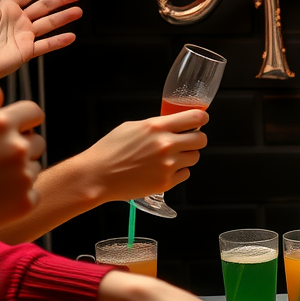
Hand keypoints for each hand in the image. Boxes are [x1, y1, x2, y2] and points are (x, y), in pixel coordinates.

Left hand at [0, 0, 82, 83]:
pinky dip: (59, 42)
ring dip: (64, 17)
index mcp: (4, 9)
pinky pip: (46, 46)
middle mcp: (17, 22)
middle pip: (44, 7)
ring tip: (78, 11)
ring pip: (49, 24)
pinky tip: (70, 36)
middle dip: (61, 0)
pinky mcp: (26, 52)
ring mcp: (23, 37)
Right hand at [0, 85, 44, 233]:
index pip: (34, 112)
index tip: (15, 128)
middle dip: (22, 146)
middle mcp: (17, 147)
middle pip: (37, 141)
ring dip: (20, 170)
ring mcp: (24, 175)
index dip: (24, 119)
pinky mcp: (28, 201)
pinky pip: (33, 191)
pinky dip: (19, 194)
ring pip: (35, 166)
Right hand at [79, 110, 208, 202]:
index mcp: (156, 127)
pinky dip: (178, 172)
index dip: (201, 118)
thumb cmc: (110, 151)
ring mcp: (168, 165)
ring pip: (194, 158)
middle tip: (187, 141)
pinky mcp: (167, 182)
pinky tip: (162, 170)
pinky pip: (185, 174)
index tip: (201, 119)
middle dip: (196, 139)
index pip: (194, 118)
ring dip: (186, 156)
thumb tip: (175, 125)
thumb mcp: (132, 127)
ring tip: (169, 158)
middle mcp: (166, 145)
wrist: (98, 175)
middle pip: (201, 140)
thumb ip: (157, 125)